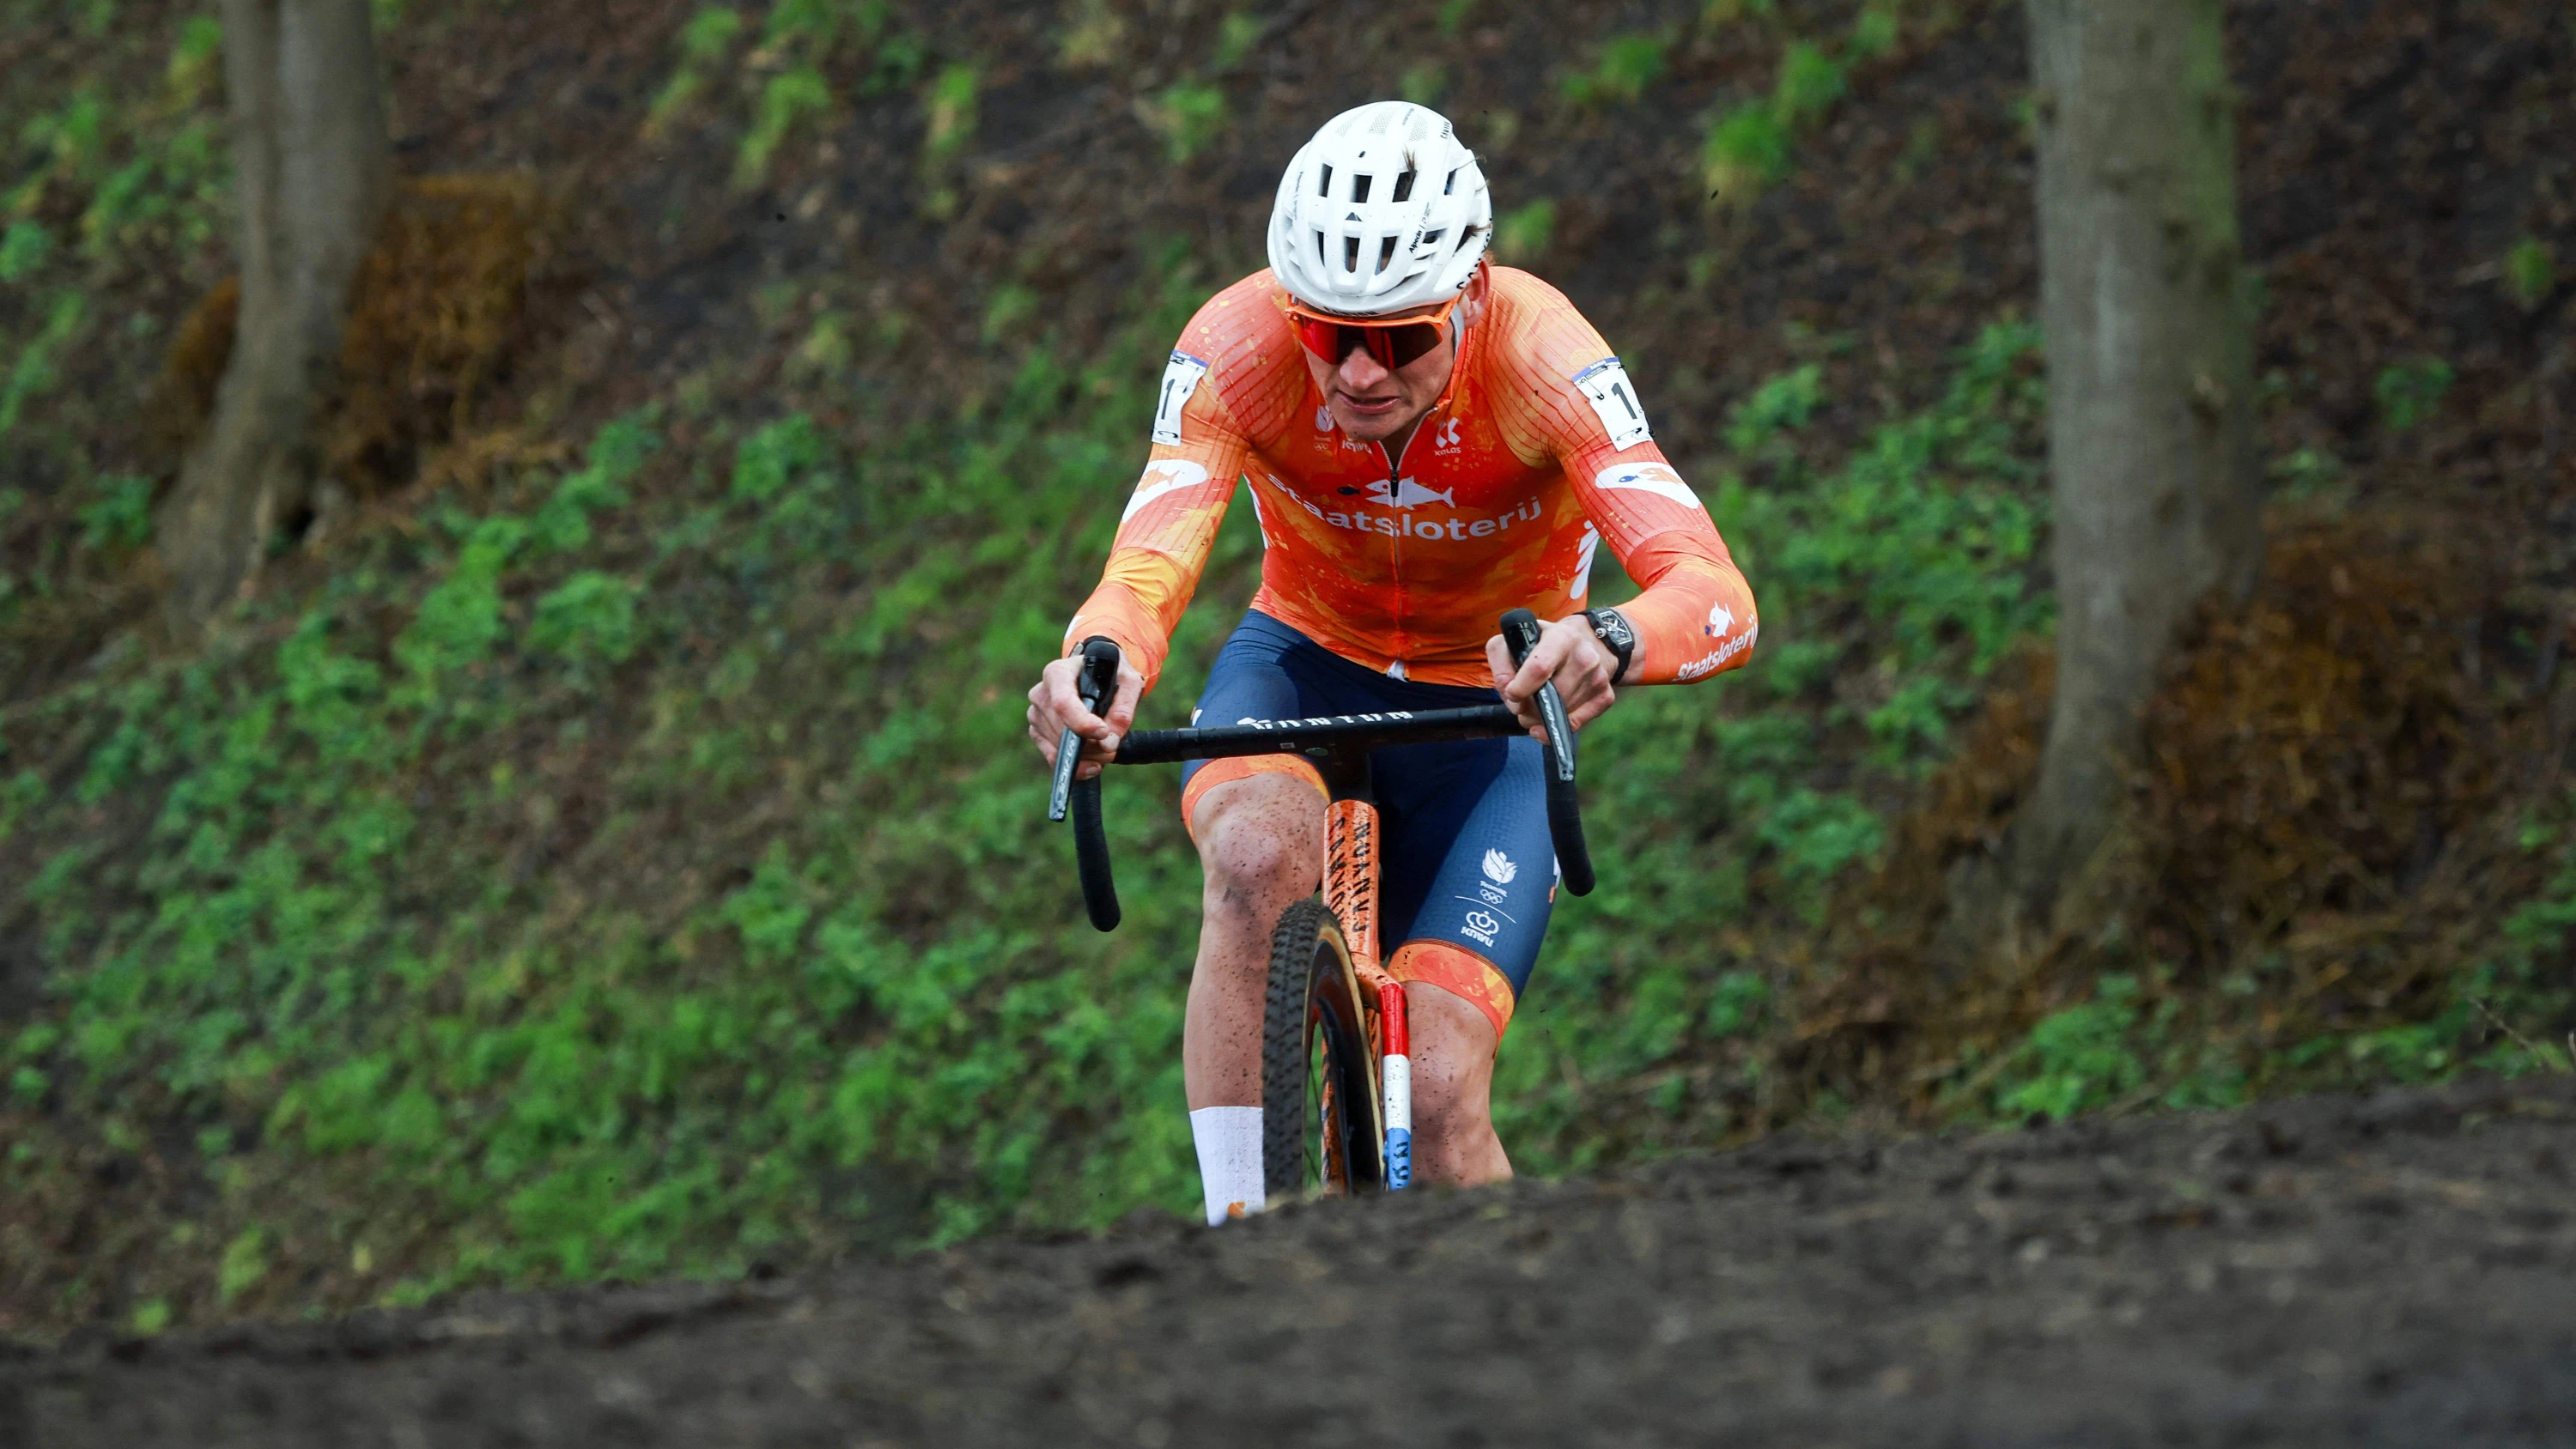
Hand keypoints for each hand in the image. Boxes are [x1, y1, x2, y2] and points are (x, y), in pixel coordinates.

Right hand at [1028, 650, 1144, 780]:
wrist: (1096, 674)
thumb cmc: (1110, 674)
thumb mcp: (1127, 681)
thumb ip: (1123, 709)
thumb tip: (1109, 742)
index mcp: (1058, 673)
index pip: (1063, 703)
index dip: (1082, 723)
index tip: (1103, 733)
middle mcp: (1041, 693)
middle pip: (1063, 730)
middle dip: (1092, 745)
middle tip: (1114, 747)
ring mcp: (1036, 714)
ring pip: (1059, 746)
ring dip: (1088, 755)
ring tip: (1106, 747)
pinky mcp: (1037, 732)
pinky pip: (1053, 757)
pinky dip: (1075, 766)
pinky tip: (1093, 764)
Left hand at [1484, 615, 1617, 742]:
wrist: (1589, 642)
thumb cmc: (1545, 642)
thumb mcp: (1518, 639)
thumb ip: (1501, 661)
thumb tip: (1508, 692)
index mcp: (1561, 638)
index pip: (1540, 668)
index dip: (1520, 688)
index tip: (1511, 694)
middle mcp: (1584, 656)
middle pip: (1551, 697)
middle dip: (1528, 708)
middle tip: (1521, 705)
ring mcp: (1598, 677)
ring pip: (1561, 713)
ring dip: (1541, 718)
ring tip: (1535, 706)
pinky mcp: (1605, 696)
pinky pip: (1576, 723)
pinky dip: (1558, 725)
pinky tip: (1549, 719)